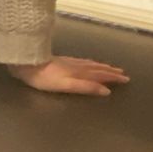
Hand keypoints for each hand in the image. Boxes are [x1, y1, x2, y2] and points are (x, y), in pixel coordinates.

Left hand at [5, 56, 129, 95]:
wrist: (27, 63)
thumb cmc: (44, 79)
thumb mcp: (66, 86)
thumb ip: (85, 87)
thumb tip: (106, 91)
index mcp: (79, 73)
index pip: (100, 76)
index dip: (112, 78)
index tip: (125, 79)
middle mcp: (77, 66)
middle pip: (97, 69)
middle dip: (110, 71)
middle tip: (122, 73)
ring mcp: (69, 62)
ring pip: (90, 64)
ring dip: (101, 66)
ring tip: (110, 66)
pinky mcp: (61, 60)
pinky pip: (82, 61)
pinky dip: (90, 62)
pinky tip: (87, 62)